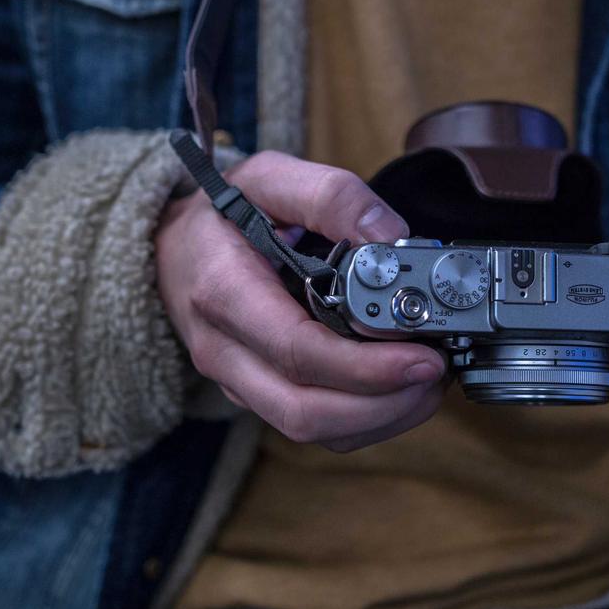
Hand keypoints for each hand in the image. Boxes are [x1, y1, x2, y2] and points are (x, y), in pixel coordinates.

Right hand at [155, 151, 446, 450]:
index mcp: (223, 293)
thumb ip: (328, 194)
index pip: (297, 351)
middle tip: (437, 372)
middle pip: (305, 412)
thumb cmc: (221, 214)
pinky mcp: (257, 397)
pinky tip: (401, 389)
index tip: (424, 357)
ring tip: (429, 381)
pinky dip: (366, 420)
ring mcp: (238, 382)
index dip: (366, 367)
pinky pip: (315, 428)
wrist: (171, 250)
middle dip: (384, 404)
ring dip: (382, 418)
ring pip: (314, 431)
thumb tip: (391, 235)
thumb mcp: (266, 177)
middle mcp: (224, 351)